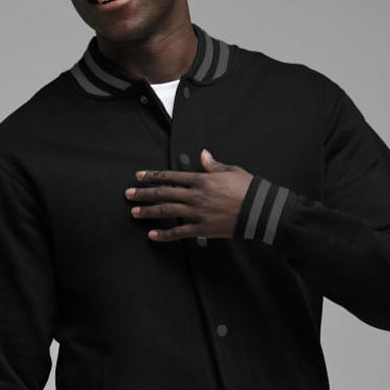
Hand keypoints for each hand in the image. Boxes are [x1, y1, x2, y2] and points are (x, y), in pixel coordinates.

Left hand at [124, 148, 252, 240]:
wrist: (260, 210)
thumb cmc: (248, 189)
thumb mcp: (231, 171)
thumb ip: (213, 165)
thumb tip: (203, 154)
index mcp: (201, 180)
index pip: (171, 176)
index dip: (153, 176)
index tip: (139, 176)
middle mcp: (195, 196)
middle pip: (163, 193)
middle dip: (143, 193)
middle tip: (128, 194)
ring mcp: (198, 213)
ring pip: (167, 211)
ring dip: (149, 211)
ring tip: (134, 212)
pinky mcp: (202, 229)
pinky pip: (179, 232)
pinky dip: (164, 234)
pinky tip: (152, 235)